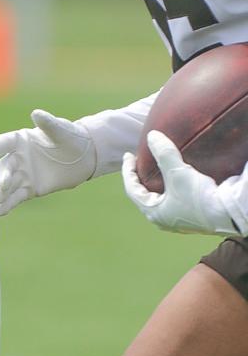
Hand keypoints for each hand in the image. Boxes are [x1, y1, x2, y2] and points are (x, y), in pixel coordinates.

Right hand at [0, 110, 96, 216]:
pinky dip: (6, 206)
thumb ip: (48, 124)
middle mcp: (17, 157)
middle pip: (4, 167)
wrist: (83, 157)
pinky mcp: (29, 190)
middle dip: (3, 175)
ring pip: (7, 185)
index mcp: (20, 140)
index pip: (4, 143)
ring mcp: (21, 175)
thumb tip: (36, 113)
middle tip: (5, 183)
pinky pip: (15, 198)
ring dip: (1, 192)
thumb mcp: (62, 130)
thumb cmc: (71, 137)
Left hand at [122, 132, 239, 234]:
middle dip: (140, 178)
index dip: (128, 171)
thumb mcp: (178, 173)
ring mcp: (176, 220)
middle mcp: (162, 219)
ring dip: (155, 184)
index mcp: (153, 212)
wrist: (227, 214)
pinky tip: (175, 180)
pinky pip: (173, 201)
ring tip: (155, 170)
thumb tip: (152, 136)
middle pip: (144, 195)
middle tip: (139, 161)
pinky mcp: (190, 217)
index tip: (128, 155)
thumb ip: (164, 153)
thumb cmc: (199, 197)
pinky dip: (169, 188)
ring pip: (159, 199)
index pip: (132, 189)